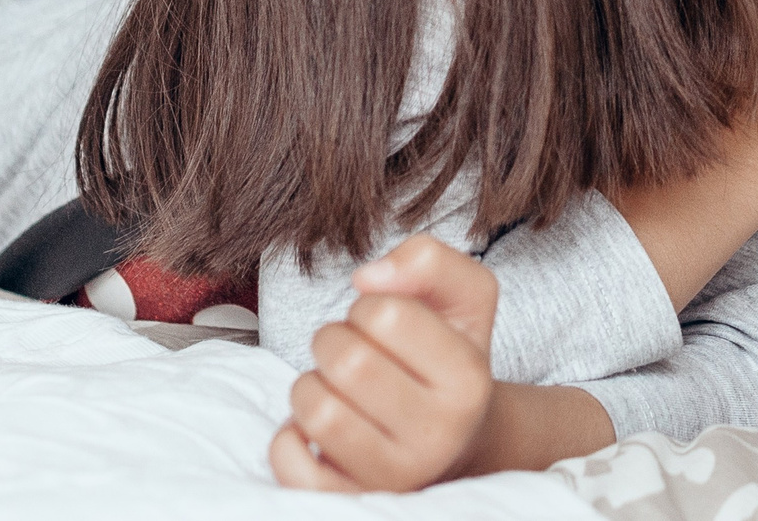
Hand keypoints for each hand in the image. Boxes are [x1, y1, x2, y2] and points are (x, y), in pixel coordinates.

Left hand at [269, 235, 497, 492]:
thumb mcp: (466, 300)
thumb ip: (429, 261)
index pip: (387, 315)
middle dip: (333, 339)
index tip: (383, 321)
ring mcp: (392, 476)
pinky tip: (314, 427)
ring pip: (316, 412)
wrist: (456, 443)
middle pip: (347, 362)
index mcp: (469, 380)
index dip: (370, 304)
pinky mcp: (349, 500)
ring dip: (309, 385)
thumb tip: (366, 276)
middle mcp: (437, 434)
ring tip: (334, 386)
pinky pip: (289, 461)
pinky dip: (287, 435)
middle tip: (349, 348)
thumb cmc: (449, 361)